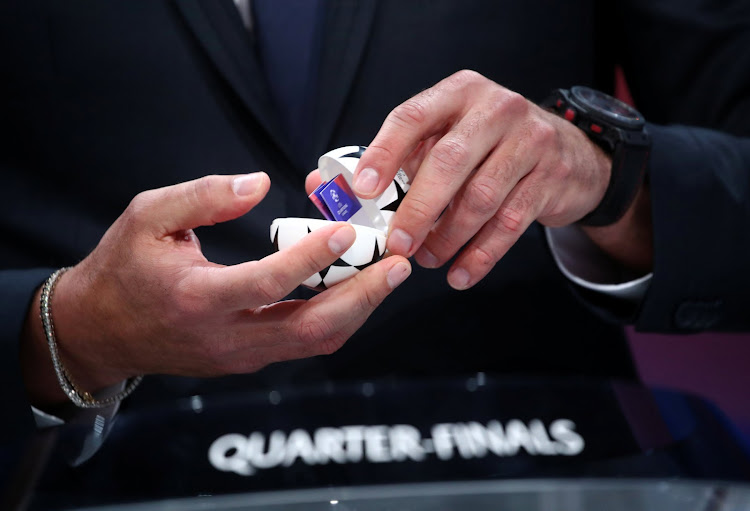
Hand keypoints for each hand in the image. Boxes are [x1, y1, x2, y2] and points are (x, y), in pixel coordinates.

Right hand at [21, 174, 410, 405]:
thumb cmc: (123, 270)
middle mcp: (226, 337)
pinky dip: (337, 314)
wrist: (101, 332)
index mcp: (197, 299)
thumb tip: (259, 182)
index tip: (346, 230)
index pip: (267, 283)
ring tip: (389, 273)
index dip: (311, 258)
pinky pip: (304, 340)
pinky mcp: (250, 359)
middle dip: (363, 298)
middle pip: (311, 329)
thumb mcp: (148, 218)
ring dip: (359, 308)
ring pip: (315, 341)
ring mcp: (242, 355)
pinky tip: (355, 285)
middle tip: (398, 265)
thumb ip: (203, 197)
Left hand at [350, 70, 612, 289]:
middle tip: (397, 244)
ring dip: (447, 238)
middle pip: (448, 161)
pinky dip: (481, 256)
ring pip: (481, 198)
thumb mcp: (443, 138)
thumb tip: (321, 188)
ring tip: (427, 259)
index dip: (383, 154)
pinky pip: (511, 224)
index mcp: (458, 93)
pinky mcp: (550, 178)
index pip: (411, 116)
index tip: (363, 192)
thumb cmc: (486, 147)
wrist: (567, 154)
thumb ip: (390, 160)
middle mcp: (496, 109)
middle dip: (417, 209)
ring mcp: (530, 141)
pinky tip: (460, 275)